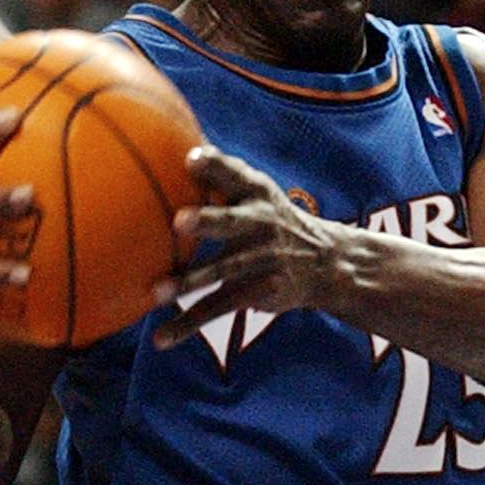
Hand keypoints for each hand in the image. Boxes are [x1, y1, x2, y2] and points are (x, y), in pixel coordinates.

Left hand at [152, 147, 339, 349]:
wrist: (327, 262)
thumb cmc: (275, 218)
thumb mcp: (259, 191)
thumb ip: (223, 173)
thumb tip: (181, 146)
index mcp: (258, 194)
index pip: (236, 175)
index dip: (214, 166)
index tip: (190, 158)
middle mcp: (261, 224)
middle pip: (231, 222)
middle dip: (207, 220)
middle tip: (179, 221)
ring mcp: (260, 260)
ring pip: (220, 272)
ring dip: (188, 282)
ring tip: (157, 292)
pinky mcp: (256, 292)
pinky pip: (217, 308)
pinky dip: (186, 324)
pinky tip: (160, 338)